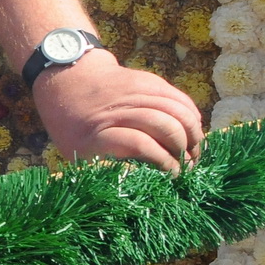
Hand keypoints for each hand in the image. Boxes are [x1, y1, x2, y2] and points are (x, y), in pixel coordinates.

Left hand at [32, 52, 204, 173]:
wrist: (68, 82)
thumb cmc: (73, 127)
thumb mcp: (76, 153)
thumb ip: (105, 168)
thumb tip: (140, 185)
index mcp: (95, 133)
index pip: (138, 143)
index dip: (162, 160)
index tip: (174, 175)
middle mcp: (116, 110)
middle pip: (162, 125)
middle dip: (182, 148)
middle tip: (189, 166)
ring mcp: (132, 91)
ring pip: (175, 109)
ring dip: (192, 133)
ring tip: (196, 152)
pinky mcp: (146, 80)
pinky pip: (178, 96)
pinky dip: (191, 115)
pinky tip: (194, 131)